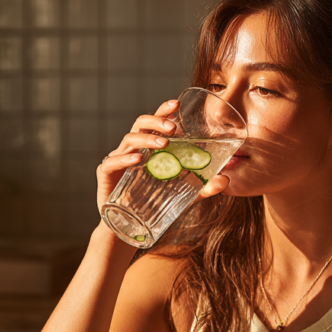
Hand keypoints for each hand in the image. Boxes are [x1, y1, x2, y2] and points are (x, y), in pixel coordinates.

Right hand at [96, 99, 229, 215]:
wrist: (127, 227)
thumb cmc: (153, 204)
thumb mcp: (183, 195)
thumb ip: (203, 187)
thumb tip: (225, 179)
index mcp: (149, 148)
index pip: (155, 123)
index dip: (164, 111)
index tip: (177, 104)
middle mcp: (132, 149)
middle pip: (140, 124)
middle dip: (157, 121)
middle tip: (173, 128)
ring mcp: (117, 160)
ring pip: (129, 140)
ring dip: (147, 139)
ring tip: (163, 144)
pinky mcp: (106, 175)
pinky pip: (112, 162)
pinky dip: (124, 159)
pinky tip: (136, 159)